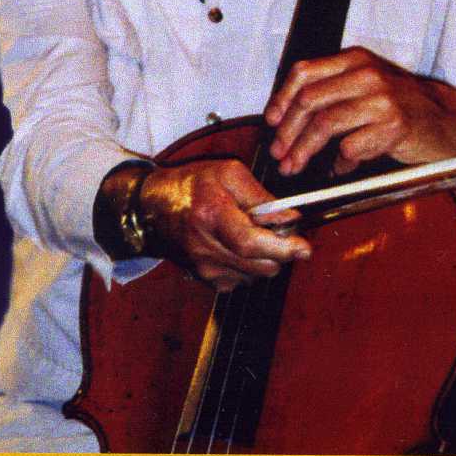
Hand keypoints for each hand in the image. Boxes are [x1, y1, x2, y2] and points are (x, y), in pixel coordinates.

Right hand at [138, 159, 310, 291]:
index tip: (304, 247)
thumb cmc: (191, 185)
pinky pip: (243, 280)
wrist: (151, 209)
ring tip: (252, 235)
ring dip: (266, 259)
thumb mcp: (228, 174)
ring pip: (256, 275)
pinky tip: (238, 247)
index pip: (251, 243)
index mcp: (212, 215)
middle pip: (261, 265)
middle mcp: (206, 246)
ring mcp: (205, 267)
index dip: (282, 248)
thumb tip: (290, 219)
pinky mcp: (206, 280)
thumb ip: (261, 197)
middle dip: (282, 252)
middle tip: (280, 233)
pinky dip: (250, 266)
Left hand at [265, 47, 455, 175]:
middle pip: (309, 101)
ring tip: (295, 167)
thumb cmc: (403, 106)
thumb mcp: (368, 86)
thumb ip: (334, 92)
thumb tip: (289, 117)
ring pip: (325, 126)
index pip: (304, 72)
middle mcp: (367, 75)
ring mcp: (381, 99)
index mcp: (356, 60)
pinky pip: (351, 149)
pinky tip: (339, 169)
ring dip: (304, 151)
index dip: (281, 99)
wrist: (448, 121)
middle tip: (279, 154)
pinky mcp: (394, 126)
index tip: (271, 121)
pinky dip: (339, 164)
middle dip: (287, 132)